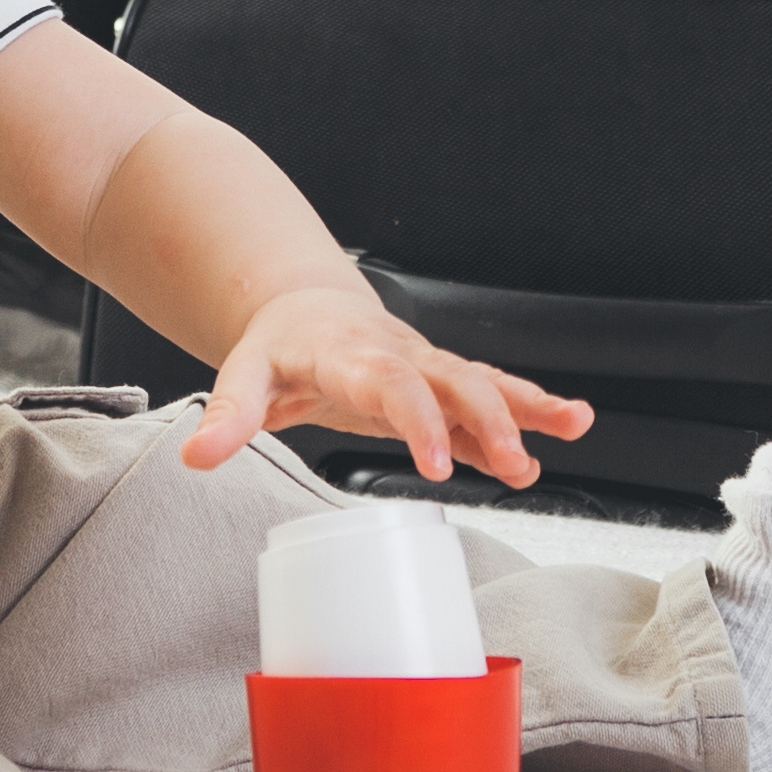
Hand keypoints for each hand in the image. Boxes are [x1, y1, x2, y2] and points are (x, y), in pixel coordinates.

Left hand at [184, 279, 594, 490]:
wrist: (305, 307)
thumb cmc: (279, 347)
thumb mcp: (244, 377)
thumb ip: (226, 417)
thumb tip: (197, 456)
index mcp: (350, 355)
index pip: (390, 385)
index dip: (419, 421)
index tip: (438, 464)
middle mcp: (399, 355)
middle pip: (453, 381)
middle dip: (490, 419)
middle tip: (515, 463)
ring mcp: (427, 366)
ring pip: (485, 382)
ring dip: (528, 406)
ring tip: (574, 426)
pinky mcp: (442, 383)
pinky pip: (490, 396)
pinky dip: (528, 412)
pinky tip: (562, 431)